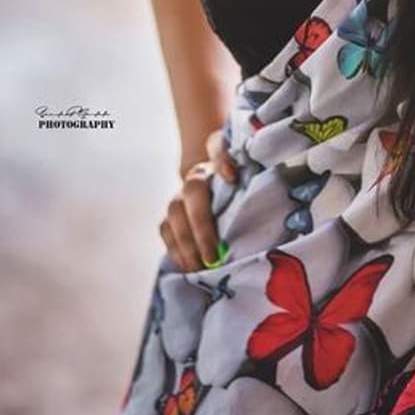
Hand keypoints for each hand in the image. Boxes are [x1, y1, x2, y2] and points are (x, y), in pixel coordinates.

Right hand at [160, 128, 238, 271]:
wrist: (217, 189)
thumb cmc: (239, 188)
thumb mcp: (248, 178)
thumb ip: (243, 171)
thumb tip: (231, 175)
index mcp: (217, 161)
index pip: (216, 147)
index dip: (222, 159)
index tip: (231, 177)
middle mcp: (195, 175)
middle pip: (193, 192)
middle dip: (202, 226)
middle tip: (214, 255)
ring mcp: (181, 194)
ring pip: (174, 214)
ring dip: (186, 243)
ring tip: (199, 267)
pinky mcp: (171, 215)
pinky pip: (166, 230)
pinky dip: (175, 250)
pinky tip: (188, 267)